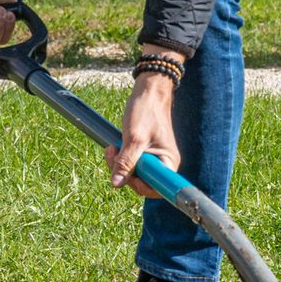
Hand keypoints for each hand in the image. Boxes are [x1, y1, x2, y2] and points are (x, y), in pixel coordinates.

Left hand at [110, 60, 183, 199]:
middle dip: (124, 171)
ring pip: (132, 172)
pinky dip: (119, 156)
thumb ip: (126, 162)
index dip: (140, 186)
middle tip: (112, 154)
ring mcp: (153, 158)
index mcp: (168, 162)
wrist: (147, 91)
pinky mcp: (143, 152)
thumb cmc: (146, 111)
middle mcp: (163, 163)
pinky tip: (114, 145)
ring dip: (118, 163)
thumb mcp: (134, 138)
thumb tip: (116, 184)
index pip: (156, 189)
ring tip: (112, 146)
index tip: (127, 175)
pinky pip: (130, 162)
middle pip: (141, 182)